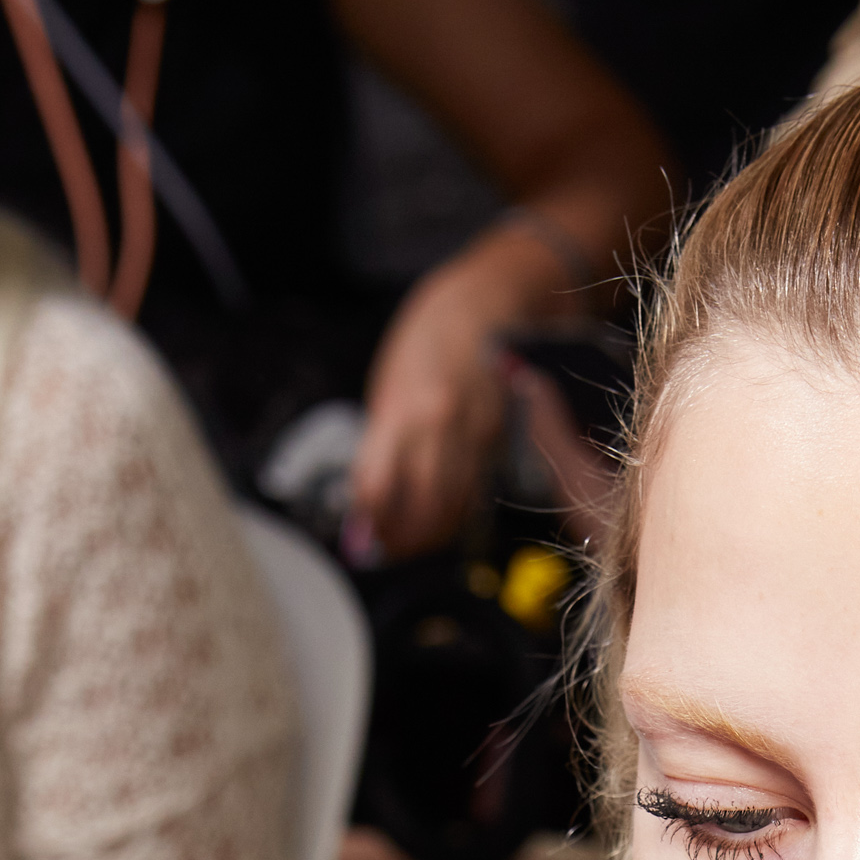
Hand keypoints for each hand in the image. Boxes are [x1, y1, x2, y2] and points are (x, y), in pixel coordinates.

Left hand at [349, 266, 508, 558]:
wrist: (484, 307)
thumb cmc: (427, 342)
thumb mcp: (389, 386)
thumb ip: (379, 445)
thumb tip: (366, 503)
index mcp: (402, 408)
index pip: (377, 487)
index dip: (368, 522)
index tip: (359, 539)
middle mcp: (439, 426)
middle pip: (419, 508)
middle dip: (399, 540)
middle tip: (384, 552)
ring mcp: (475, 437)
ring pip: (452, 509)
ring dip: (428, 535)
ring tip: (409, 543)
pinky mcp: (500, 443)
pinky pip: (475, 493)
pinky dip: (455, 513)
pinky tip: (441, 518)